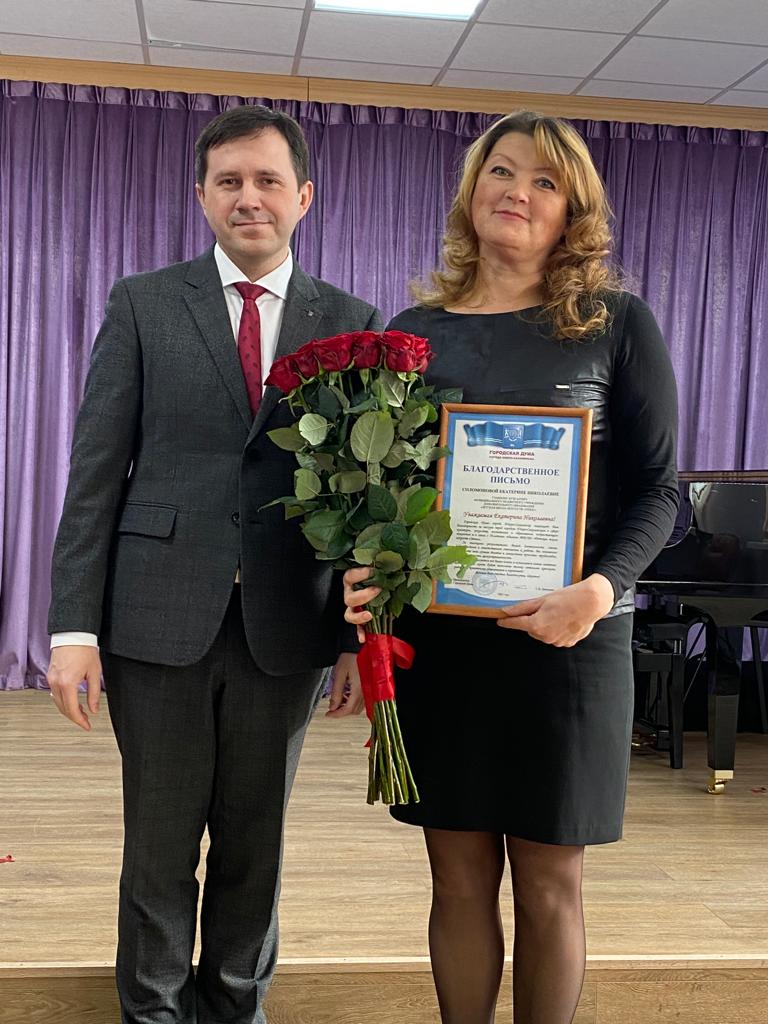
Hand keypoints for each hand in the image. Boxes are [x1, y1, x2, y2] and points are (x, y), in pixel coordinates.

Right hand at [47, 645, 102, 730]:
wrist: (73, 634)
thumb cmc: (85, 649)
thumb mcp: (95, 672)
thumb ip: (94, 693)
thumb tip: (94, 709)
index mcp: (68, 683)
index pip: (72, 709)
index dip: (80, 720)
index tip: (87, 726)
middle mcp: (56, 683)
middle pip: (63, 708)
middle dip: (74, 717)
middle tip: (86, 721)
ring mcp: (51, 679)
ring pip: (57, 702)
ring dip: (68, 709)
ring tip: (81, 712)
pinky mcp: (50, 675)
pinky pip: (55, 693)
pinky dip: (63, 700)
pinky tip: (71, 701)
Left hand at [326, 653, 364, 718]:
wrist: (359, 648)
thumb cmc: (350, 657)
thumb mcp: (339, 674)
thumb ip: (336, 692)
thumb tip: (332, 707)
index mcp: (357, 690)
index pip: (347, 710)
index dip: (336, 714)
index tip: (328, 714)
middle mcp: (365, 692)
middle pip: (353, 710)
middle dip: (341, 712)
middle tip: (331, 708)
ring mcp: (368, 690)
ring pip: (358, 707)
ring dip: (347, 707)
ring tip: (338, 700)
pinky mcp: (368, 687)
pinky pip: (362, 700)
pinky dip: (353, 702)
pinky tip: (346, 695)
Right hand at [343, 567, 380, 643]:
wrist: (383, 586)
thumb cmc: (380, 577)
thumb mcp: (381, 570)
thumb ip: (384, 567)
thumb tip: (396, 561)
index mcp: (352, 581)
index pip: (349, 577)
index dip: (359, 574)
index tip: (372, 570)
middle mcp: (351, 594)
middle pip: (349, 599)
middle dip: (363, 596)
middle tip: (377, 590)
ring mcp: (355, 608)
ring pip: (349, 615)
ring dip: (358, 617)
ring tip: (369, 616)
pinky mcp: (361, 619)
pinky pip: (358, 628)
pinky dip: (361, 633)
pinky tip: (363, 638)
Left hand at [497, 574, 614, 647]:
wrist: (592, 602)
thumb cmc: (568, 598)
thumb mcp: (542, 600)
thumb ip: (522, 608)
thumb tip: (506, 611)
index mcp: (536, 625)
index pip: (515, 624)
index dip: (506, 621)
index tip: (500, 620)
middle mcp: (545, 636)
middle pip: (531, 628)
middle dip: (532, 619)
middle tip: (543, 608)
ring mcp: (557, 642)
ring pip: (543, 633)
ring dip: (545, 625)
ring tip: (557, 612)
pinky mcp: (567, 643)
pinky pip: (556, 637)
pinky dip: (557, 629)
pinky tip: (564, 619)